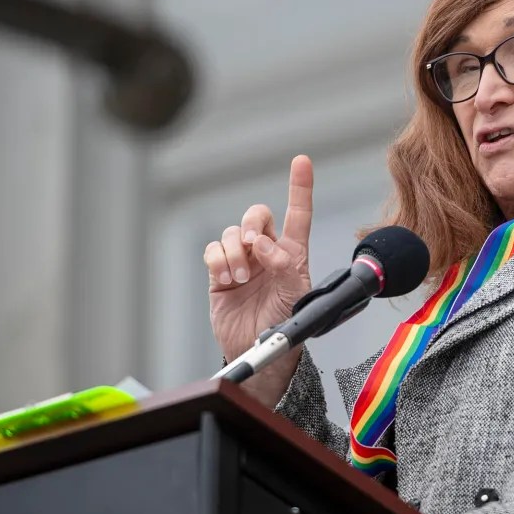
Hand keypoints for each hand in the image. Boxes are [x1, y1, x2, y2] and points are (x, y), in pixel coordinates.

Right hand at [206, 156, 313, 399]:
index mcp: (291, 254)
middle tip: (253, 244)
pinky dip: (217, 260)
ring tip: (241, 278)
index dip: (299, 187)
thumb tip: (264, 245)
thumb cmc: (283, 324)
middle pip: (256, 215)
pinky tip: (226, 277)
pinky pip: (212, 251)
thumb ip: (284, 268)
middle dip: (252, 223)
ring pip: (231, 234)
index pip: (297, 214)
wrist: (257, 351)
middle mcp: (266, 252)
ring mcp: (242, 261)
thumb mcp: (293, 296)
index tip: (301, 161)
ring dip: (234, 252)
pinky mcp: (219, 273)